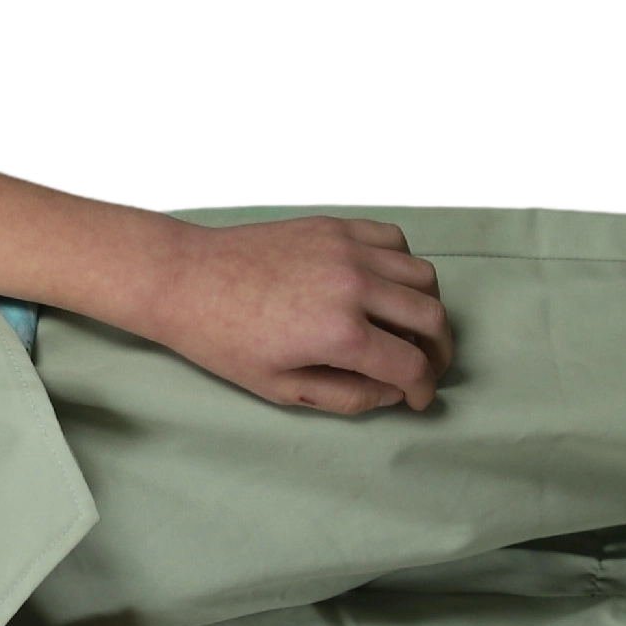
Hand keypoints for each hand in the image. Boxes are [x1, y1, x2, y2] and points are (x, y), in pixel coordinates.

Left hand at [139, 216, 450, 414]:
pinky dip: (402, 265)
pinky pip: (394, 239)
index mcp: (339, 333)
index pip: (411, 365)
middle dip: (439, 351)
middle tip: (427, 367)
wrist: (186, 279)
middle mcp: (354, 285)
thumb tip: (392, 393)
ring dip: (427, 307)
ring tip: (410, 328)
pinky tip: (386, 286)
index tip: (419, 399)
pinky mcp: (335, 226)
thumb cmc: (224, 341)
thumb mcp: (280, 389)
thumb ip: (346, 397)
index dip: (423, 390)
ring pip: (422, 275)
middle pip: (432, 318)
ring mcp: (347, 249)